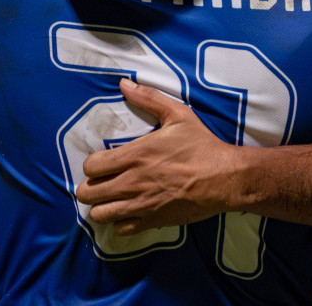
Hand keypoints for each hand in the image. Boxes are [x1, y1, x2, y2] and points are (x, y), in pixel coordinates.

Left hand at [77, 79, 239, 234]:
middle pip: (87, 193)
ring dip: (101, 206)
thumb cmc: (201, 145)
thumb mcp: (178, 115)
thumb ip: (149, 98)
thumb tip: (124, 84)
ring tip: (110, 199)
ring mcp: (140, 204)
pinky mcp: (151, 221)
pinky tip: (127, 211)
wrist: (224, 178)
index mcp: (135, 154)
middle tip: (101, 182)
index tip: (102, 163)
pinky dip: (119, 221)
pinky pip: (120, 228)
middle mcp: (132, 181)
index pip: (91, 166)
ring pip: (99, 214)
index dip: (92, 165)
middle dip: (90, 187)